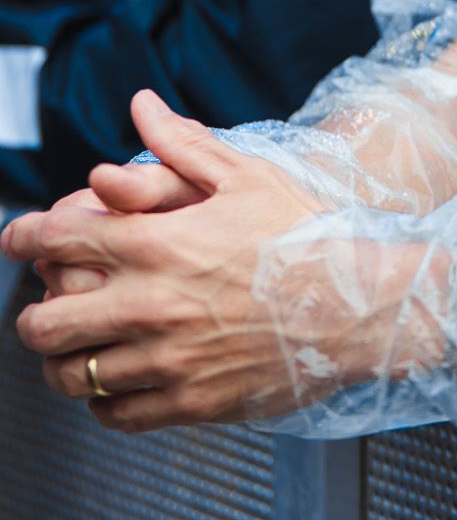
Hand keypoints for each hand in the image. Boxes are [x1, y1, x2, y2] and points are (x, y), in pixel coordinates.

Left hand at [1, 90, 324, 430]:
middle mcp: (150, 306)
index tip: (14, 238)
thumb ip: (182, 143)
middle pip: (46, 323)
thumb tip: (141, 105)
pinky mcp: (188, 403)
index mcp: (158, 244)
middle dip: (31, 313)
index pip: (58, 242)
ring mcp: (167, 361)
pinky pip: (115, 414)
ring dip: (62, 361)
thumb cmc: (306, 233)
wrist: (360, 304)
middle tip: (40, 306)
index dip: (23, 237)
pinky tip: (116, 381)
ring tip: (73, 350)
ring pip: (73, 375)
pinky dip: (103, 400)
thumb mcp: (246, 175)